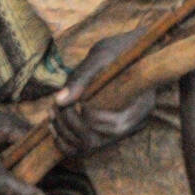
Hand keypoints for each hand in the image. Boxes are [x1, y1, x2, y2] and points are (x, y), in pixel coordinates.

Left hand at [51, 30, 155, 156]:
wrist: (135, 49)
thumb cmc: (122, 48)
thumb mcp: (102, 55)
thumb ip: (82, 77)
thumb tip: (59, 101)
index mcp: (142, 104)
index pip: (115, 126)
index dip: (90, 118)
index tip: (78, 101)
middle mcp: (135, 122)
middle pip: (99, 141)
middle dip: (71, 126)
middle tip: (57, 108)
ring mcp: (121, 128)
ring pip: (89, 146)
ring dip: (65, 134)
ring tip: (53, 113)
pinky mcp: (108, 129)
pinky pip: (86, 145)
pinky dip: (67, 141)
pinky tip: (55, 124)